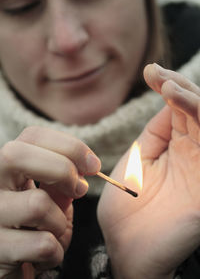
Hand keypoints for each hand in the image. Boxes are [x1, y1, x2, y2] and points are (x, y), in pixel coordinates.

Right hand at [0, 127, 100, 277]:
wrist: (15, 265)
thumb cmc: (35, 226)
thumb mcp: (49, 197)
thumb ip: (62, 179)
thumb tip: (86, 164)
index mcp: (6, 167)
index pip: (32, 135)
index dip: (69, 145)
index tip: (93, 165)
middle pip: (17, 155)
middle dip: (62, 170)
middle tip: (79, 189)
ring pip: (36, 204)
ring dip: (60, 221)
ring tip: (55, 231)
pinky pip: (42, 244)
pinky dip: (56, 252)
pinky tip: (46, 254)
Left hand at [98, 64, 199, 278]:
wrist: (126, 247)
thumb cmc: (126, 207)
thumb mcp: (136, 161)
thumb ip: (154, 133)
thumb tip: (165, 100)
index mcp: (174, 148)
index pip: (179, 108)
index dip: (167, 85)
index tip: (150, 71)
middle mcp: (193, 153)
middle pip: (197, 109)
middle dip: (180, 87)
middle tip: (158, 75)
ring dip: (191, 98)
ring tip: (167, 86)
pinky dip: (198, 117)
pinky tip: (179, 102)